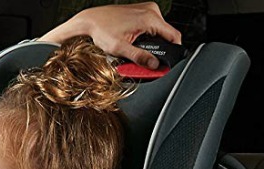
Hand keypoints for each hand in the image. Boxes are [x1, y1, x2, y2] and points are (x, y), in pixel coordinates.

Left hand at [41, 2, 182, 69]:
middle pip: (167, 34)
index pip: (174, 36)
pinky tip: (135, 40)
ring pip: (159, 31)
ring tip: (137, 48)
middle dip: (160, 48)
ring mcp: (147, 9)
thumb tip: (154, 65)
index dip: (174, 51)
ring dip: (152, 42)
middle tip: (146, 59)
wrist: (90, 20)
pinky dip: (147, 36)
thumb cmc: (101, 30)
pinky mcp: (142, 10)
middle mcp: (151, 10)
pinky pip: (152, 26)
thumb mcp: (120, 49)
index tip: (167, 62)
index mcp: (149, 18)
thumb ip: (139, 58)